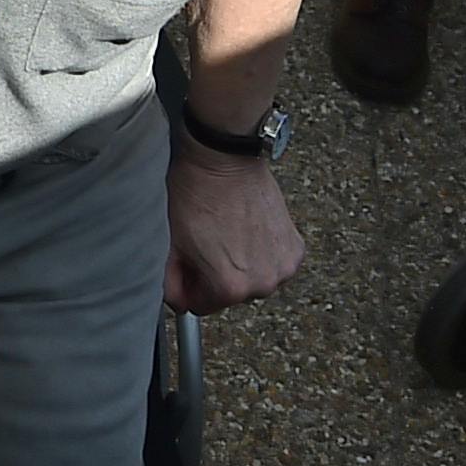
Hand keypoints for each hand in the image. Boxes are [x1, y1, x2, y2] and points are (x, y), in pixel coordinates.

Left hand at [166, 146, 303, 311]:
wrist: (225, 159)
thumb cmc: (196, 195)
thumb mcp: (170, 244)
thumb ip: (170, 284)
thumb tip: (179, 302)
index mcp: (230, 288)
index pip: (201, 306)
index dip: (190, 283)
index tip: (188, 262)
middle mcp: (262, 283)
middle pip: (230, 295)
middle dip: (216, 275)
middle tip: (207, 242)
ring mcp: (283, 266)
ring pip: (254, 280)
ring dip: (242, 266)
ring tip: (228, 234)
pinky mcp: (295, 248)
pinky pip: (274, 263)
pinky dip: (263, 253)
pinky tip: (248, 230)